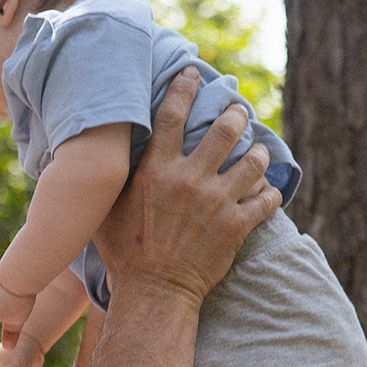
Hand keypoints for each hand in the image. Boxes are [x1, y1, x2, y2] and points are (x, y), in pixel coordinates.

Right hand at [93, 73, 281, 310]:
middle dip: (236, 114)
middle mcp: (188, 180)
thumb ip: (114, 179)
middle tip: (239, 111)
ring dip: (258, 153)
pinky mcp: (236, 226)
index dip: (184, 87)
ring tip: (258, 153)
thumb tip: (97, 156)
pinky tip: (266, 193)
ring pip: (253, 161)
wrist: (153, 293)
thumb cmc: (124, 254)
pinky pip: (266, 199)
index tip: (192, 74)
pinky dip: (269, 193)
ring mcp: (216, 202)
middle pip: (225, 129)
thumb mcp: (107, 210)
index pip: (173, 114)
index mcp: (156, 171)